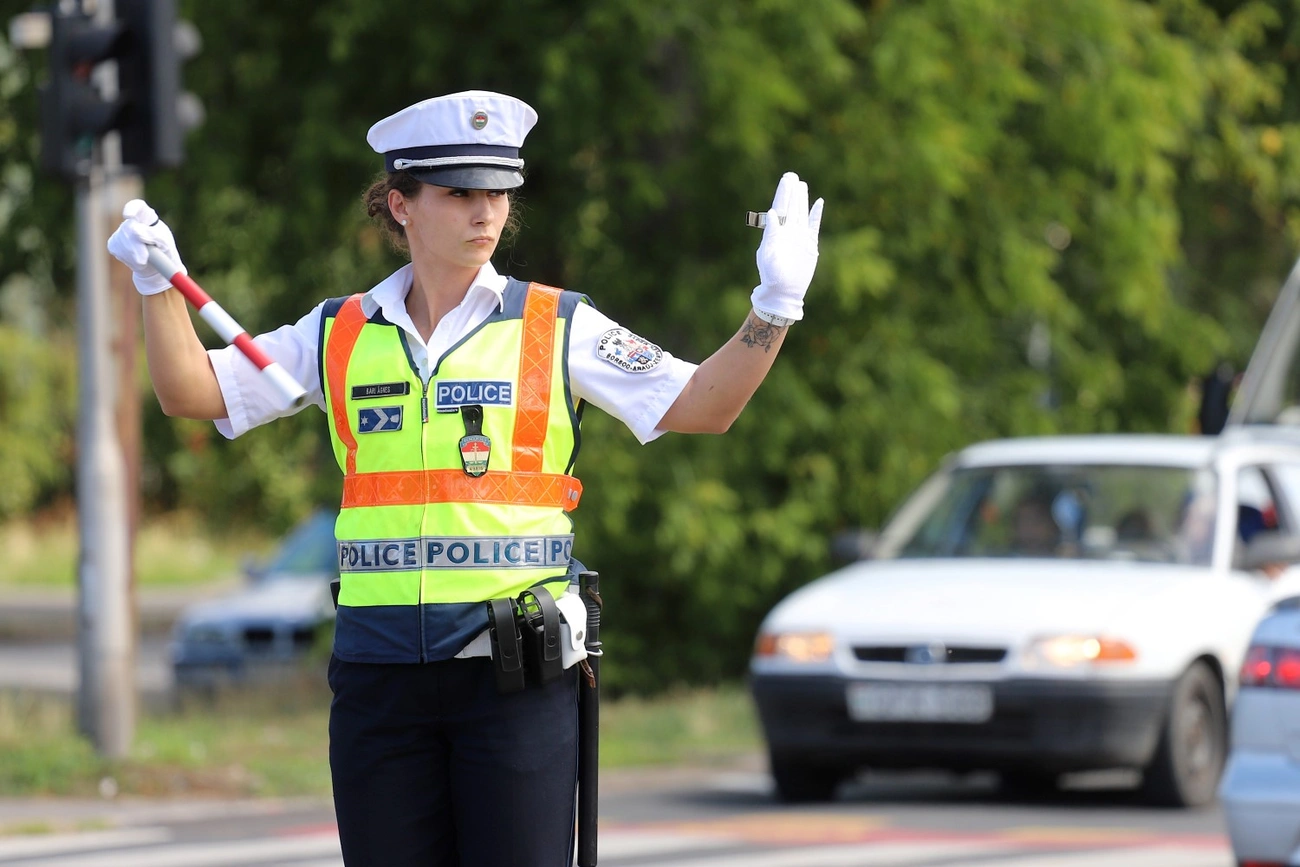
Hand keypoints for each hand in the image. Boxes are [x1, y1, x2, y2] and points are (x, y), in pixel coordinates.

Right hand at [106, 199, 187, 295]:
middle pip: (128, 227)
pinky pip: (117, 250)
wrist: (157, 267)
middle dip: (136, 245)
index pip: (138, 206)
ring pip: (121, 240)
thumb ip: (153, 235)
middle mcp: (132, 221)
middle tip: (144, 258)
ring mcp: (121, 231)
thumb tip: (136, 232)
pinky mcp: (113, 243)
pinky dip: (128, 259)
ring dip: (134, 254)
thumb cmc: (164, 252)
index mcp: (147, 216)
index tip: (129, 216)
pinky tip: (137, 261)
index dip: (131, 209)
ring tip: (145, 259)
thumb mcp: (165, 243)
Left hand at [750, 172, 823, 322]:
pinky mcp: (810, 245)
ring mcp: (799, 238)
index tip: (786, 180)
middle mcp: (787, 232)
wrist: (783, 293)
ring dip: (802, 199)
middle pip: (791, 207)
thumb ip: (771, 234)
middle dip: (791, 191)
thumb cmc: (771, 277)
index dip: (783, 193)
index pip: (780, 207)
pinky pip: (814, 226)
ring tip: (801, 184)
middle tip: (792, 175)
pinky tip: (818, 202)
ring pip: (801, 213)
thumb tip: (772, 213)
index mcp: (775, 233)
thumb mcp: (767, 256)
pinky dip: (816, 214)